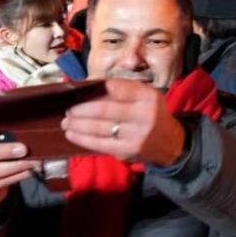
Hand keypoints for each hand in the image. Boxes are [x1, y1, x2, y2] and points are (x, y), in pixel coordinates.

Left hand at [60, 78, 187, 167]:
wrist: (170, 143)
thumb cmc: (151, 114)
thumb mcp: (145, 97)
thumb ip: (121, 90)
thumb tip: (87, 86)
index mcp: (148, 97)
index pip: (117, 88)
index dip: (95, 88)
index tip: (78, 90)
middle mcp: (144, 114)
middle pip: (104, 109)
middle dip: (81, 109)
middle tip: (68, 109)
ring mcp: (136, 135)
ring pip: (98, 128)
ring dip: (77, 124)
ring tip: (66, 121)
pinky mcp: (127, 151)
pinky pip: (99, 144)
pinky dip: (82, 138)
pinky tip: (72, 134)